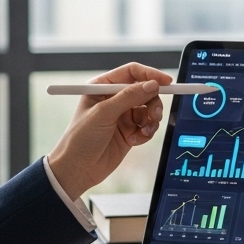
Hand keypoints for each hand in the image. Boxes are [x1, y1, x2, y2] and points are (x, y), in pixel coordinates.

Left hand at [46, 63, 172, 199]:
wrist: (77, 170)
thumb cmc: (80, 139)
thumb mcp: (104, 113)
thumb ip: (129, 97)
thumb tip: (153, 84)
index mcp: (103, 88)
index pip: (132, 72)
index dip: (150, 75)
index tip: (167, 82)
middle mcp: (114, 99)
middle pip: (145, 90)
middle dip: (153, 102)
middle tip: (155, 114)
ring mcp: (123, 115)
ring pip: (149, 109)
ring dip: (151, 120)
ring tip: (144, 131)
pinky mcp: (130, 131)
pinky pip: (148, 126)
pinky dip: (146, 133)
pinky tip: (134, 141)